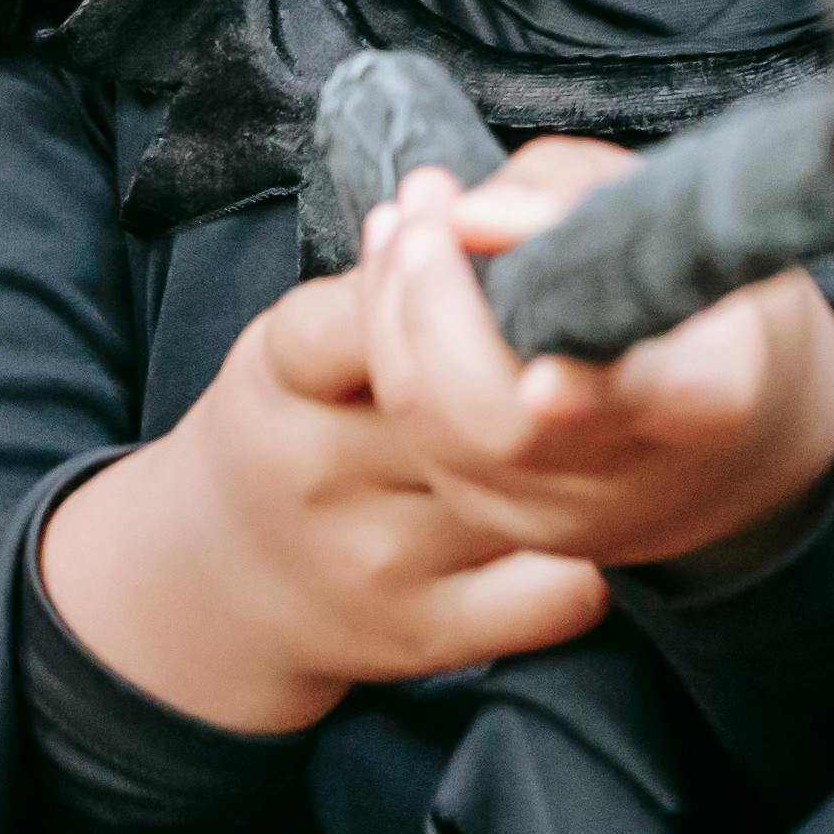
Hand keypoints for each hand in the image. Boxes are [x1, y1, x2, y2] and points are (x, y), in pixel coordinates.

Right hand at [37, 179, 618, 731]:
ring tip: (617, 402)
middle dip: (542, 350)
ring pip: (519, 490)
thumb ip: (376, 286)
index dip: (444, 270)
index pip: (365, 311)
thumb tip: (457, 199)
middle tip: (598, 315)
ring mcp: (376, 560)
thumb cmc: (289, 432)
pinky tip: (597, 513)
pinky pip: (552, 596)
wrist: (216, 592)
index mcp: (279, 379)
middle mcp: (320, 471)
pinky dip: (592, 555)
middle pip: (460, 399)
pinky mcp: (426, 633)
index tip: (486, 235)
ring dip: (589, 447)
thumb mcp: (295, 345)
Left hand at [358, 138, 833, 576]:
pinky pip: (425, 447)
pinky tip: (394, 280)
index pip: (666, 397)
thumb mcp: (676, 220)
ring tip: (400, 223)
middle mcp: (644, 477)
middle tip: (420, 211)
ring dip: (395, 320)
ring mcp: (572, 517)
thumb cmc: (707, 304)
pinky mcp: (512, 529)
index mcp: (718, 390)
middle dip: (437, 310)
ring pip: (445, 438)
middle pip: (510, 428)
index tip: (542, 383)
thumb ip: (572, 201)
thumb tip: (471, 215)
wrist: (742, 442)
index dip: (599, 394)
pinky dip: (394, 357)